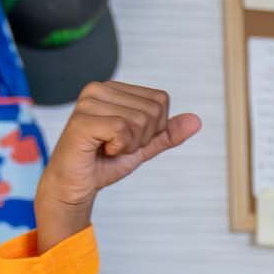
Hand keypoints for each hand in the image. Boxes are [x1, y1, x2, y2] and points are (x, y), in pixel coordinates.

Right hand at [37, 81, 201, 249]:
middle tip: (117, 146)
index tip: (128, 139)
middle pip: (154, 110)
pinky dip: (119, 148)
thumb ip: (167, 133)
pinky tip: (101, 150)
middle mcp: (99, 88)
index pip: (161, 100)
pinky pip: (123, 130)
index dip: (154, 128)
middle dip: (143, 137)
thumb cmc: (104, 163)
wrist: (76, 186)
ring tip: (107, 148)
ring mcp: (89, 102)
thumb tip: (197, 120)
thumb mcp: (143, 147)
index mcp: (114, 89)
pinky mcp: (82, 120)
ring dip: (130, 144)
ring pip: (140, 120)